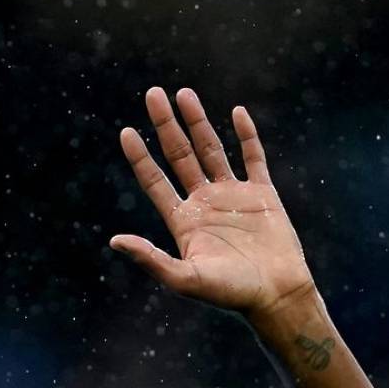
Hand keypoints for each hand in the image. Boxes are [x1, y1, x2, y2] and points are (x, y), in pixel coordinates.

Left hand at [110, 86, 316, 318]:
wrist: (274, 294)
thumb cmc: (228, 293)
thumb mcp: (183, 278)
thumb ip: (150, 257)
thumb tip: (114, 240)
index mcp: (183, 221)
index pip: (155, 181)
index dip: (140, 156)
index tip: (126, 131)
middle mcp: (204, 204)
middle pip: (180, 155)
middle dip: (165, 125)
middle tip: (152, 93)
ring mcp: (233, 196)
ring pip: (211, 149)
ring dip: (197, 122)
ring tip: (183, 93)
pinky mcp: (262, 194)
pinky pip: (253, 157)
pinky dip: (246, 135)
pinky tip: (235, 112)